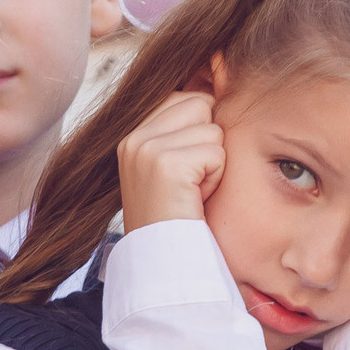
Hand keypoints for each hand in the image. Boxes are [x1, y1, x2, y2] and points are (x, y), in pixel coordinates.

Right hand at [118, 91, 222, 228]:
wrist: (163, 262)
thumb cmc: (177, 218)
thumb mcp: (169, 169)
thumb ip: (181, 132)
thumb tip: (214, 86)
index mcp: (133, 136)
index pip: (186, 98)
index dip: (200, 132)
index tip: (186, 171)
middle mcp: (135, 138)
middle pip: (201, 104)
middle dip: (208, 142)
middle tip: (191, 181)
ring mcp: (147, 149)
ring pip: (213, 130)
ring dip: (213, 164)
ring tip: (192, 192)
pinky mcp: (166, 164)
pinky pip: (216, 153)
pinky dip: (215, 178)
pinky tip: (195, 198)